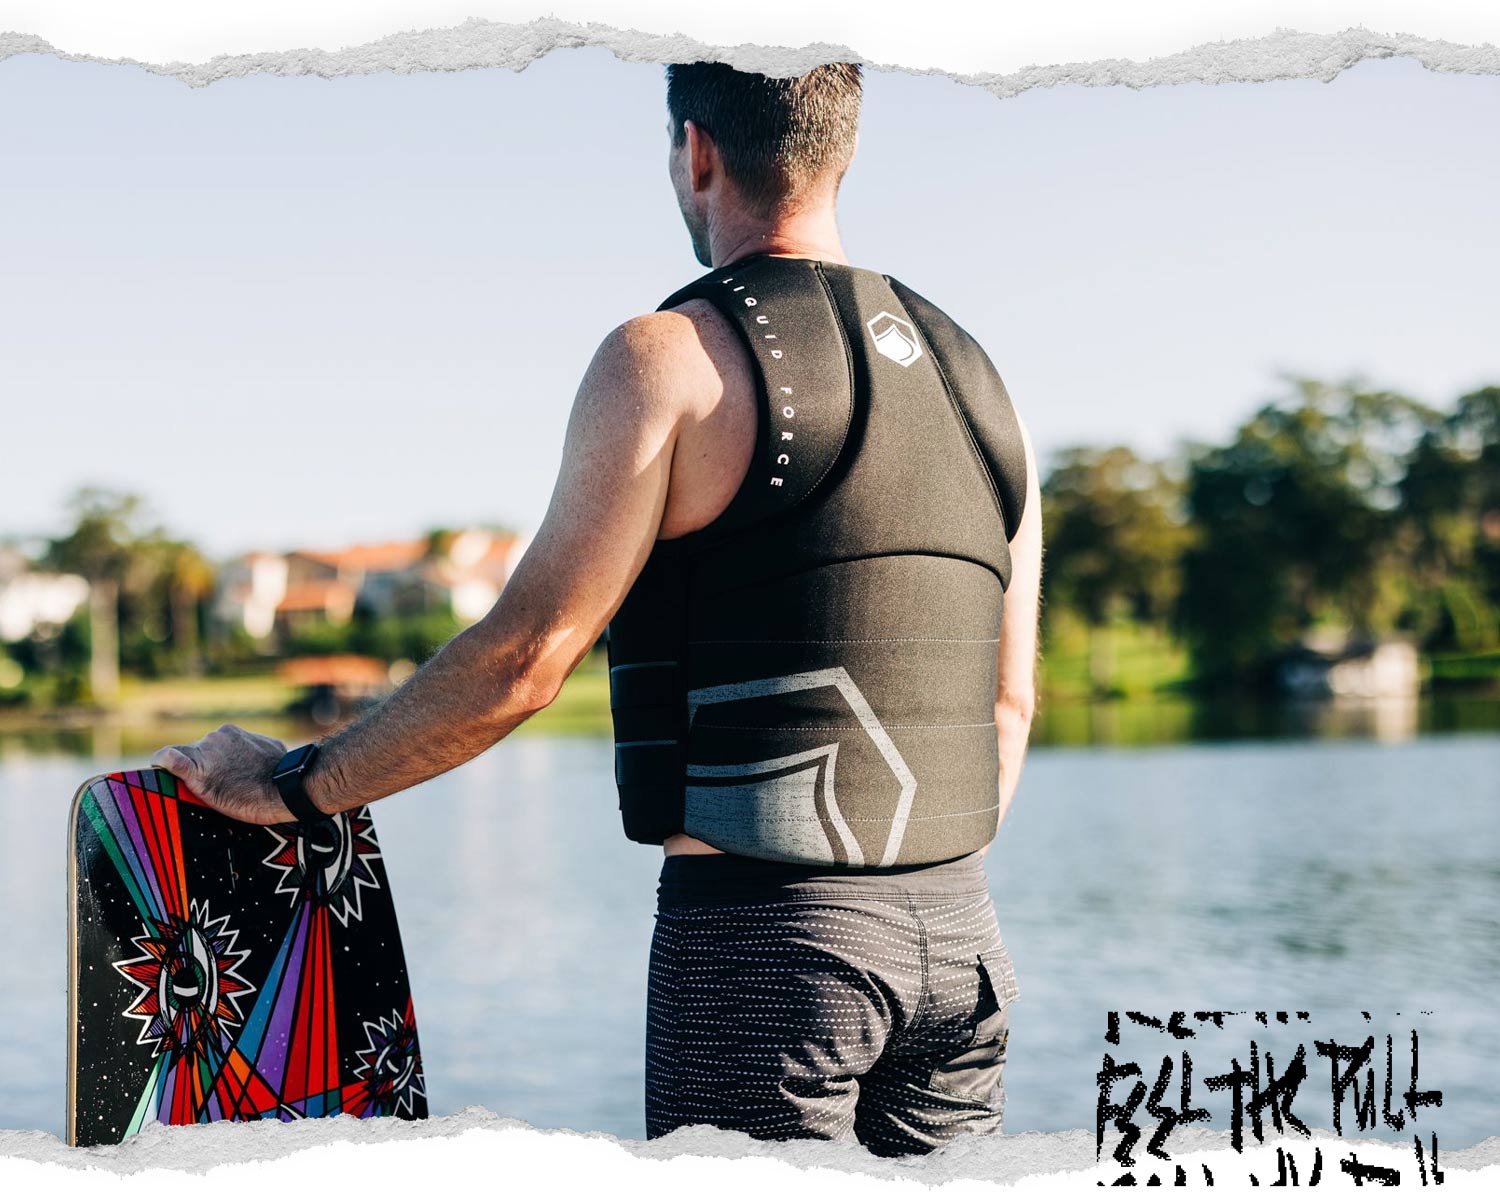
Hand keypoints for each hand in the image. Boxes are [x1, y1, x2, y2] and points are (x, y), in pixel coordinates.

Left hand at [150, 724, 297, 824]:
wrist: (284, 790)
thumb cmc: (281, 775)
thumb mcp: (270, 750)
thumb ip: (254, 748)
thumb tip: (255, 755)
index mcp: (231, 732)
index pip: (209, 744)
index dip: (209, 758)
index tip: (213, 770)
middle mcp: (215, 738)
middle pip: (195, 752)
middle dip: (202, 766)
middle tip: (216, 787)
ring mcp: (205, 753)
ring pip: (185, 759)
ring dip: (192, 772)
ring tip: (206, 790)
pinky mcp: (197, 773)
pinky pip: (169, 760)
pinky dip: (161, 762)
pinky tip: (156, 767)